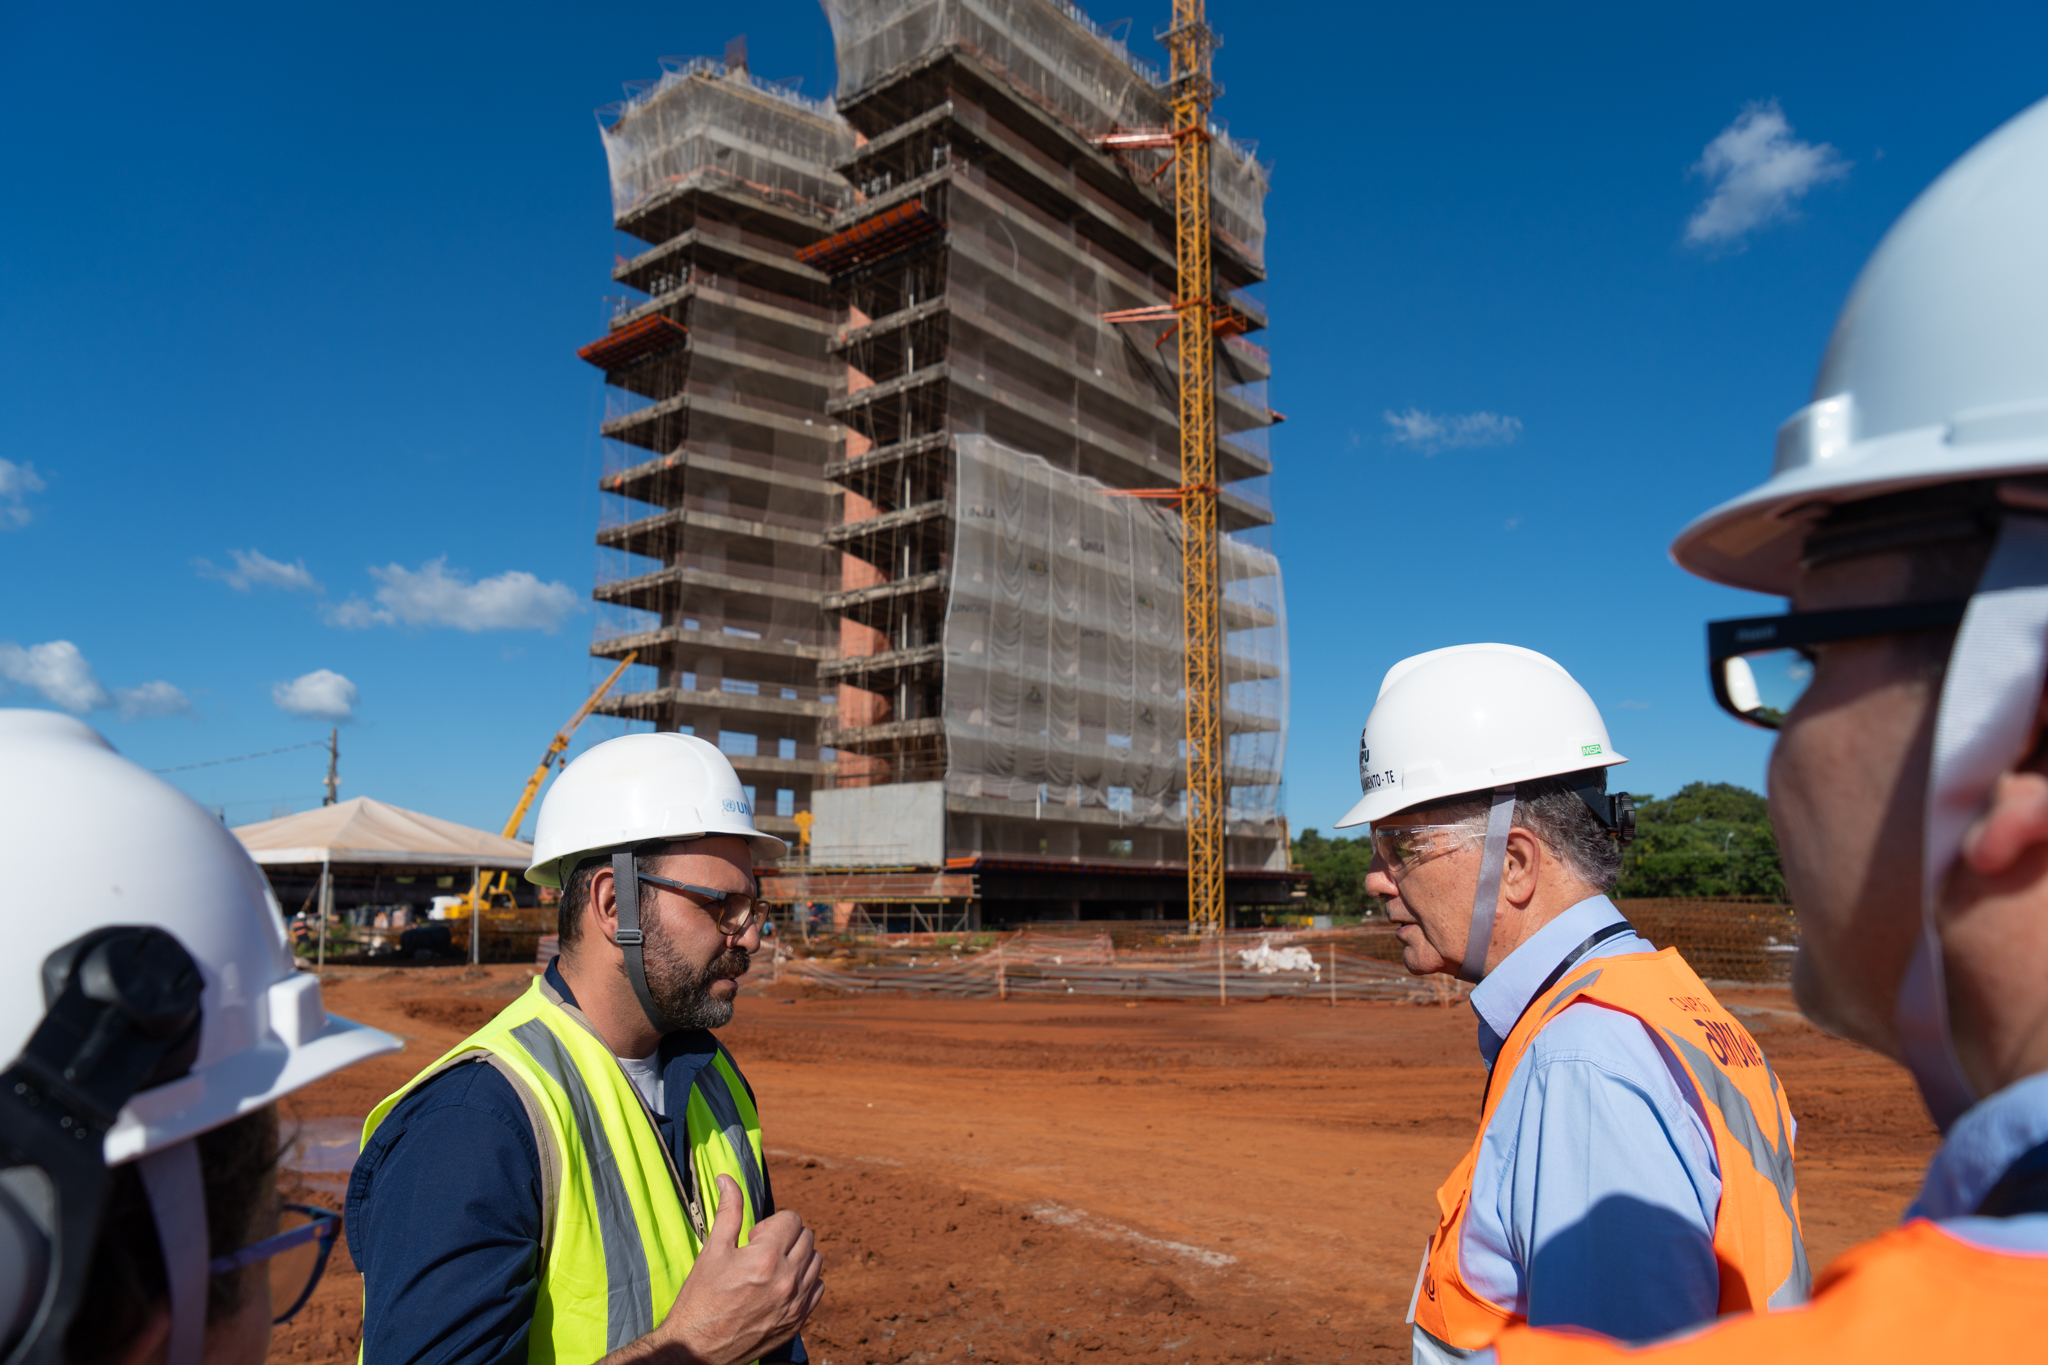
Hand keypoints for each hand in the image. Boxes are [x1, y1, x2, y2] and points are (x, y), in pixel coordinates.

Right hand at [636, 1176, 824, 1364]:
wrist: (696, 1348)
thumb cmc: (700, 1300)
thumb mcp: (712, 1251)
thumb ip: (728, 1211)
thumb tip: (727, 1179)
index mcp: (765, 1258)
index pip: (792, 1220)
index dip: (772, 1223)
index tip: (754, 1237)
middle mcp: (787, 1280)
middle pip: (807, 1237)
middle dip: (786, 1236)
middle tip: (760, 1251)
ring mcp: (795, 1303)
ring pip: (815, 1262)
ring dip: (798, 1257)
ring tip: (771, 1268)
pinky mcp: (798, 1322)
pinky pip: (818, 1289)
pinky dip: (805, 1282)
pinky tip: (781, 1286)